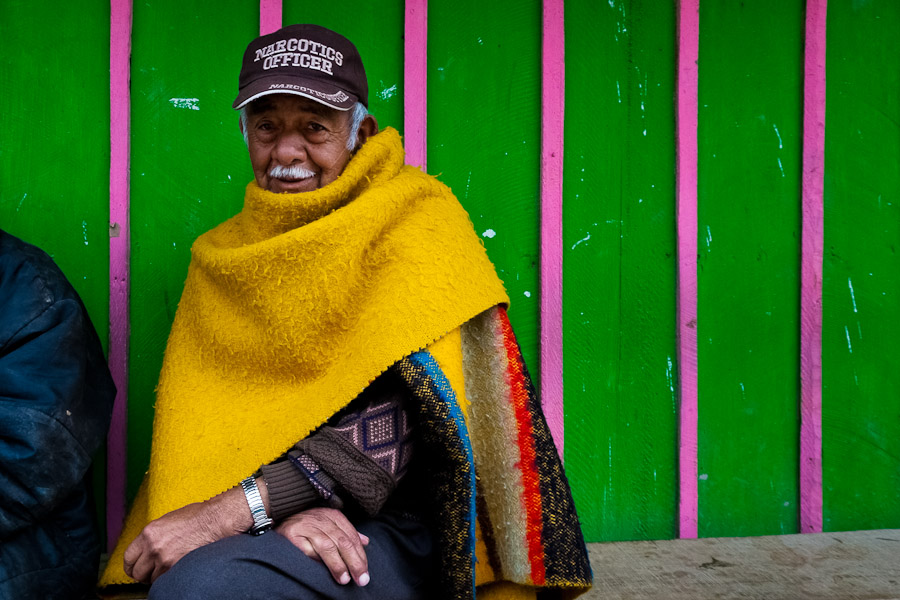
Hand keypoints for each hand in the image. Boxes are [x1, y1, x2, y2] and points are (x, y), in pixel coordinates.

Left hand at [123, 487, 249, 582]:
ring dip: (158, 576)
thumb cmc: (198, 517)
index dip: (131, 565)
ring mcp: (165, 559)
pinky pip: (166, 580)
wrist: (216, 520)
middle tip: (152, 571)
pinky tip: (177, 568)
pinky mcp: (177, 567)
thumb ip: (153, 535)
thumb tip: (146, 548)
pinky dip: (170, 577)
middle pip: (137, 572)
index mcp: (149, 533)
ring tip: (169, 567)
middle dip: (144, 574)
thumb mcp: (168, 520)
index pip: (128, 557)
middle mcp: (154, 547)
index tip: (135, 567)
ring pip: (152, 579)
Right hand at [276, 507, 370, 585]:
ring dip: (338, 564)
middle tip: (361, 579)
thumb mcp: (328, 526)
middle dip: (354, 562)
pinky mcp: (292, 535)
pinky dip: (317, 561)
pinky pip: (307, 549)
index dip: (360, 555)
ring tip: (344, 579)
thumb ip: (346, 534)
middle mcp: (321, 519)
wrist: (278, 522)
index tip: (365, 572)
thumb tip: (366, 542)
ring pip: (328, 546)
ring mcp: (306, 526)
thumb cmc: (307, 528)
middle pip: (343, 541)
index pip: (351, 536)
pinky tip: (323, 571)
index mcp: (332, 516)